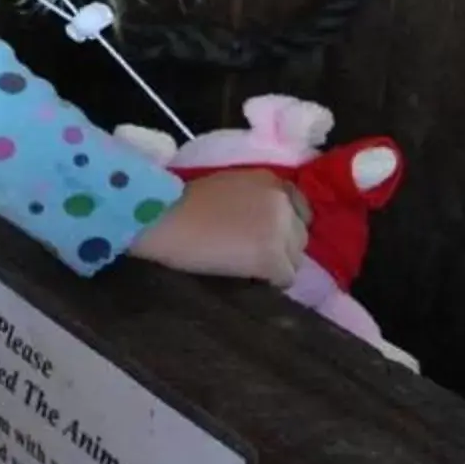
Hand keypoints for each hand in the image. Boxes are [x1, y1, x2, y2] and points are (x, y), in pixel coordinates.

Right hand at [128, 169, 308, 286]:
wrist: (164, 218)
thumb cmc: (182, 203)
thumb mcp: (229, 187)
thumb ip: (255, 199)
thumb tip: (265, 225)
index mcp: (270, 180)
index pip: (298, 207)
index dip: (284, 225)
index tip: (267, 236)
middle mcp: (282, 201)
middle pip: (300, 235)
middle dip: (282, 247)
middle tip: (253, 255)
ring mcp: (280, 229)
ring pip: (296, 258)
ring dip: (277, 265)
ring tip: (249, 269)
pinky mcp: (272, 257)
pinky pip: (285, 278)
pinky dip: (270, 283)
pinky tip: (248, 279)